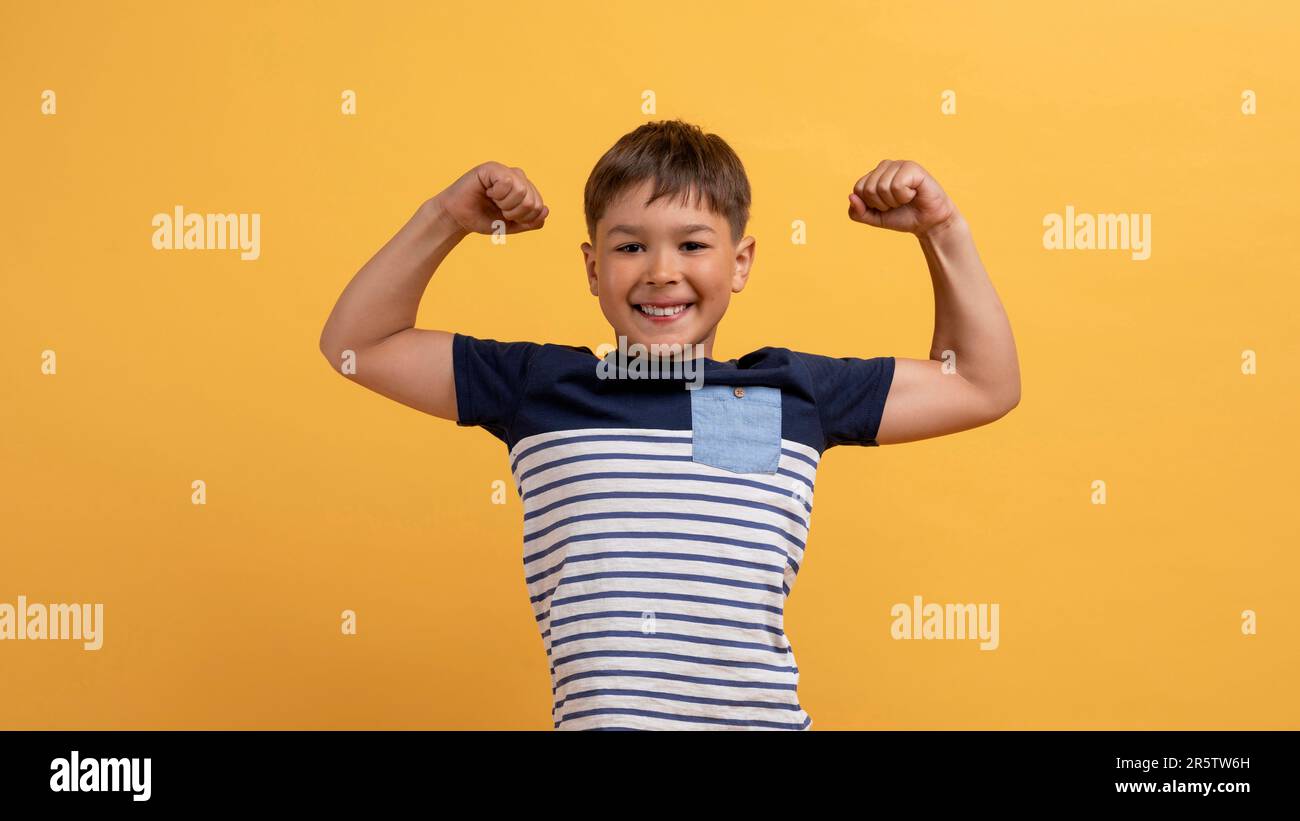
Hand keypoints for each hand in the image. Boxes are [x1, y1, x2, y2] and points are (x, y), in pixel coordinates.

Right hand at [434, 161, 549, 235]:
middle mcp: (518, 178)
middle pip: (532, 200)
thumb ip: (531, 221)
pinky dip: (497, 194)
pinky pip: (507, 181)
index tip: (507, 217)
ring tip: (493, 200)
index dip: (524, 218)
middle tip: (499, 209)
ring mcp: (506, 171)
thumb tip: (545, 209)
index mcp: (526, 190)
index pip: (540, 207)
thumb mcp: (513, 225)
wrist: (459, 219)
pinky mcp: (492, 168)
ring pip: (522, 191)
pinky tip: (488, 192)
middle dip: (514, 213)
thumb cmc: (485, 219)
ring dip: (505, 204)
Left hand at [847, 160, 956, 234]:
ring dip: (894, 201)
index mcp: (874, 175)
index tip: (885, 207)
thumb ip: (858, 212)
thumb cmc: (902, 217)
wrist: (927, 223)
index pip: (858, 189)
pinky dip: (905, 196)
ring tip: (906, 199)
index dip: (870, 205)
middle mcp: (885, 166)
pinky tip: (914, 193)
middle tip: (897, 204)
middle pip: (868, 188)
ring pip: (882, 187)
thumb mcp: (874, 218)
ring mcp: (899, 164)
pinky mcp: (912, 167)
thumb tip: (851, 196)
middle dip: (882, 204)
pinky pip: (897, 185)